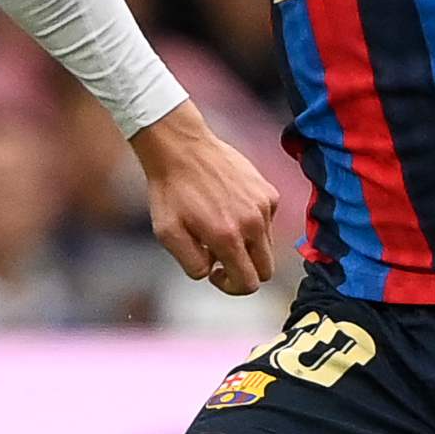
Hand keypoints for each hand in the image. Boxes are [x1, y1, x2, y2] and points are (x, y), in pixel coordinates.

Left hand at [132, 104, 278, 294]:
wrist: (181, 146)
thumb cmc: (170, 190)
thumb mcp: (167, 235)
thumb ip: (192, 263)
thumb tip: (213, 270)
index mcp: (228, 237)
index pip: (249, 283)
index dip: (232, 286)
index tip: (216, 272)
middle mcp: (252, 222)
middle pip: (266, 269)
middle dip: (245, 271)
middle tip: (220, 257)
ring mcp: (264, 205)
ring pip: (266, 245)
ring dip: (247, 245)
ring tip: (220, 226)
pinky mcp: (267, 190)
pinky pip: (267, 221)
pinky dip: (252, 223)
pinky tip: (228, 207)